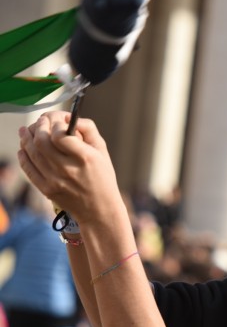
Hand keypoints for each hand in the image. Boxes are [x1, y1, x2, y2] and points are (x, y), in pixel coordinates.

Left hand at [17, 111, 123, 227]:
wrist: (99, 210)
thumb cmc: (103, 177)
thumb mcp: (103, 152)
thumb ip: (89, 130)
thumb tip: (70, 116)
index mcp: (85, 158)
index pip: (60, 134)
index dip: (56, 123)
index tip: (58, 120)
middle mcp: (68, 169)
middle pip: (42, 141)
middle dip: (38, 126)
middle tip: (41, 121)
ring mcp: (55, 180)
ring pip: (32, 152)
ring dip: (26, 137)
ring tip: (26, 129)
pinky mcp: (46, 189)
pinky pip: (28, 168)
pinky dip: (23, 155)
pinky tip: (24, 148)